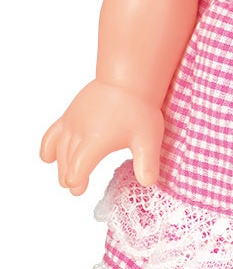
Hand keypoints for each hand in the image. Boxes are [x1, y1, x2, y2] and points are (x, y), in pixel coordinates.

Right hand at [40, 81, 163, 195]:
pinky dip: (48, 147)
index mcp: (96, 141)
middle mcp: (79, 132)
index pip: (77, 168)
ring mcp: (72, 122)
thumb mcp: (148, 139)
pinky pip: (52, 133)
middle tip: (78, 189)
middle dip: (68, 176)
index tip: (80, 189)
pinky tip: (48, 158)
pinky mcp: (69, 114)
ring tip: (67, 177)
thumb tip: (148, 184)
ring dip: (61, 165)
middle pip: (66, 161)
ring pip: (59, 149)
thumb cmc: (138, 109)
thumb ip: (147, 163)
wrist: (127, 79)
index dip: (76, 181)